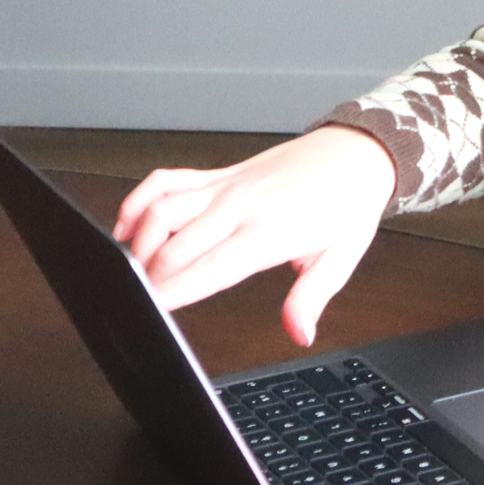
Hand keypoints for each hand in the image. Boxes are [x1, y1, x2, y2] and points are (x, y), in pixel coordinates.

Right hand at [114, 125, 397, 347]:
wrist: (356, 151)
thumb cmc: (348, 203)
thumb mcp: (342, 256)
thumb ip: (312, 297)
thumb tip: (300, 333)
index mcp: (269, 231)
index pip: (210, 267)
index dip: (175, 291)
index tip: (150, 309)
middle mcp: (240, 206)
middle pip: (176, 244)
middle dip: (148, 277)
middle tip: (131, 303)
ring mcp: (226, 186)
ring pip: (162, 209)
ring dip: (137, 240)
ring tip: (127, 270)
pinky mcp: (219, 174)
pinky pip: (167, 180)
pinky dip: (139, 200)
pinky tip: (128, 225)